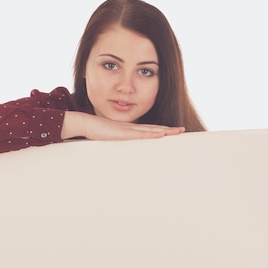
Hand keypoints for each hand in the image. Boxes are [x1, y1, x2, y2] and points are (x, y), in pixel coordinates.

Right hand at [61, 111, 183, 140]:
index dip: (161, 130)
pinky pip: (141, 134)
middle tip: (182, 130)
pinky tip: (161, 135)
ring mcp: (128, 130)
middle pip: (154, 129)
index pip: (149, 130)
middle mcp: (131, 128)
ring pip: (151, 130)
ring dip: (165, 131)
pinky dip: (152, 134)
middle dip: (169, 130)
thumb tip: (116, 144)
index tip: (172, 132)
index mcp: (129, 129)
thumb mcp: (108, 138)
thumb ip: (114, 140)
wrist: (85, 123)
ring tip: (178, 132)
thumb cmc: (94, 131)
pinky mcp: (123, 133)